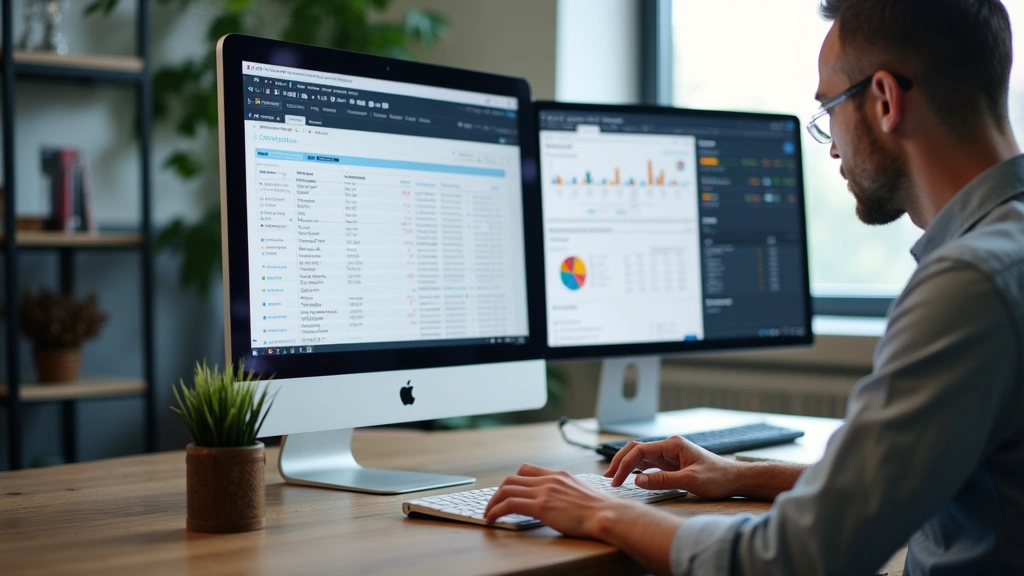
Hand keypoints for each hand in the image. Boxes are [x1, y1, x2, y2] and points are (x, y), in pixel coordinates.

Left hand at [484, 463, 622, 537]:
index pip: (527, 469)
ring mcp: (544, 491)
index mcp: (558, 475)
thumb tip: (560, 502)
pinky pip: (509, 504)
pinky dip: (495, 511)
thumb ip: (566, 492)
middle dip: (498, 491)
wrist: (608, 514)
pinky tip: (492, 519)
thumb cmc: (600, 510)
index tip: (507, 491)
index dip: (513, 480)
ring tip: (488, 513)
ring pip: (506, 489)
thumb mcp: (581, 492)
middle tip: (493, 503)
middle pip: (512, 478)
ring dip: (492, 502)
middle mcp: (549, 479)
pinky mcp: (540, 506)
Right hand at [604, 436, 743, 498]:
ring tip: (613, 478)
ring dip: (626, 466)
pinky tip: (629, 478)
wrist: (735, 479)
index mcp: (672, 444)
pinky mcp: (671, 464)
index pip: (640, 450)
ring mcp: (669, 455)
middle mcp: (669, 446)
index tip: (615, 481)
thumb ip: (663, 480)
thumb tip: (637, 480)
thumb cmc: (718, 477)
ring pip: (640, 456)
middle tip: (608, 478)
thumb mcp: (690, 481)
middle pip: (636, 449)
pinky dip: (636, 471)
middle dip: (620, 462)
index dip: (625, 465)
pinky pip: (648, 465)